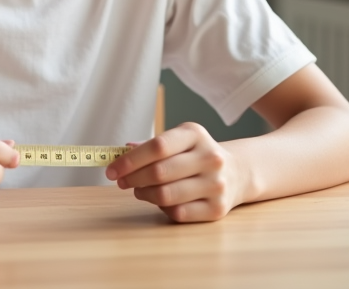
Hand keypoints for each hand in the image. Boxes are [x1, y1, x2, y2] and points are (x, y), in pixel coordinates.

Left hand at [105, 122, 245, 222]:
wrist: (237, 172)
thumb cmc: (195, 156)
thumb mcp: (178, 141)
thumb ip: (149, 146)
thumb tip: (120, 152)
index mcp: (196, 135)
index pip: (158, 146)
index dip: (130, 160)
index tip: (111, 170)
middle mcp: (210, 158)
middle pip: (159, 172)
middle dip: (132, 178)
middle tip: (120, 181)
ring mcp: (216, 185)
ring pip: (166, 195)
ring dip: (144, 194)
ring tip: (139, 190)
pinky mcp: (217, 209)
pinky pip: (178, 213)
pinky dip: (161, 209)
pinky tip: (160, 201)